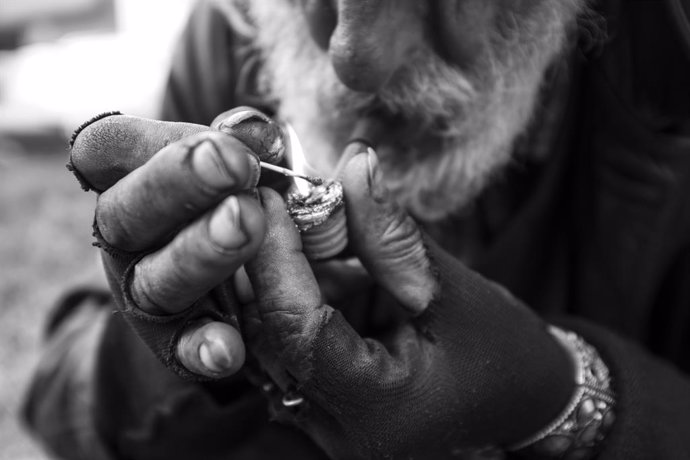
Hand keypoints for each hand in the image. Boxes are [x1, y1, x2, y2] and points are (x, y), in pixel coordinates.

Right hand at [69, 108, 281, 379]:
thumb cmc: (238, 196)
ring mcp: (147, 290)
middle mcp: (128, 236)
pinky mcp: (176, 340)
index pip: (103, 151)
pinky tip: (228, 348)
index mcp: (131, 180)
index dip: (138, 141)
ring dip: (200, 253)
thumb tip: (255, 130)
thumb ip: (243, 144)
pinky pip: (183, 349)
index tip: (208, 136)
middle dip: (179, 185)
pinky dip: (203, 347)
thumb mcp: (239, 163)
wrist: (244, 270)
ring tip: (247, 225)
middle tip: (233, 164)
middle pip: (127, 212)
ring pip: (156, 280)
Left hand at [240, 149, 575, 457]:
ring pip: (269, 337)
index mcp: (375, 407)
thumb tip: (353, 163)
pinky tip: (330, 263)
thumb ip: (392, 233)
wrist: (520, 403)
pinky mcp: (322, 403)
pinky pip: (287, 343)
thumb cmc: (502, 355)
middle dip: (274, 259)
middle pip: (270, 333)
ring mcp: (323, 421)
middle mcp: (335, 427)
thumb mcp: (453, 290)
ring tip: (321, 231)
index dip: (275, 256)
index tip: (270, 200)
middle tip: (291, 205)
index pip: (297, 327)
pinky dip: (301, 295)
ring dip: (286, 276)